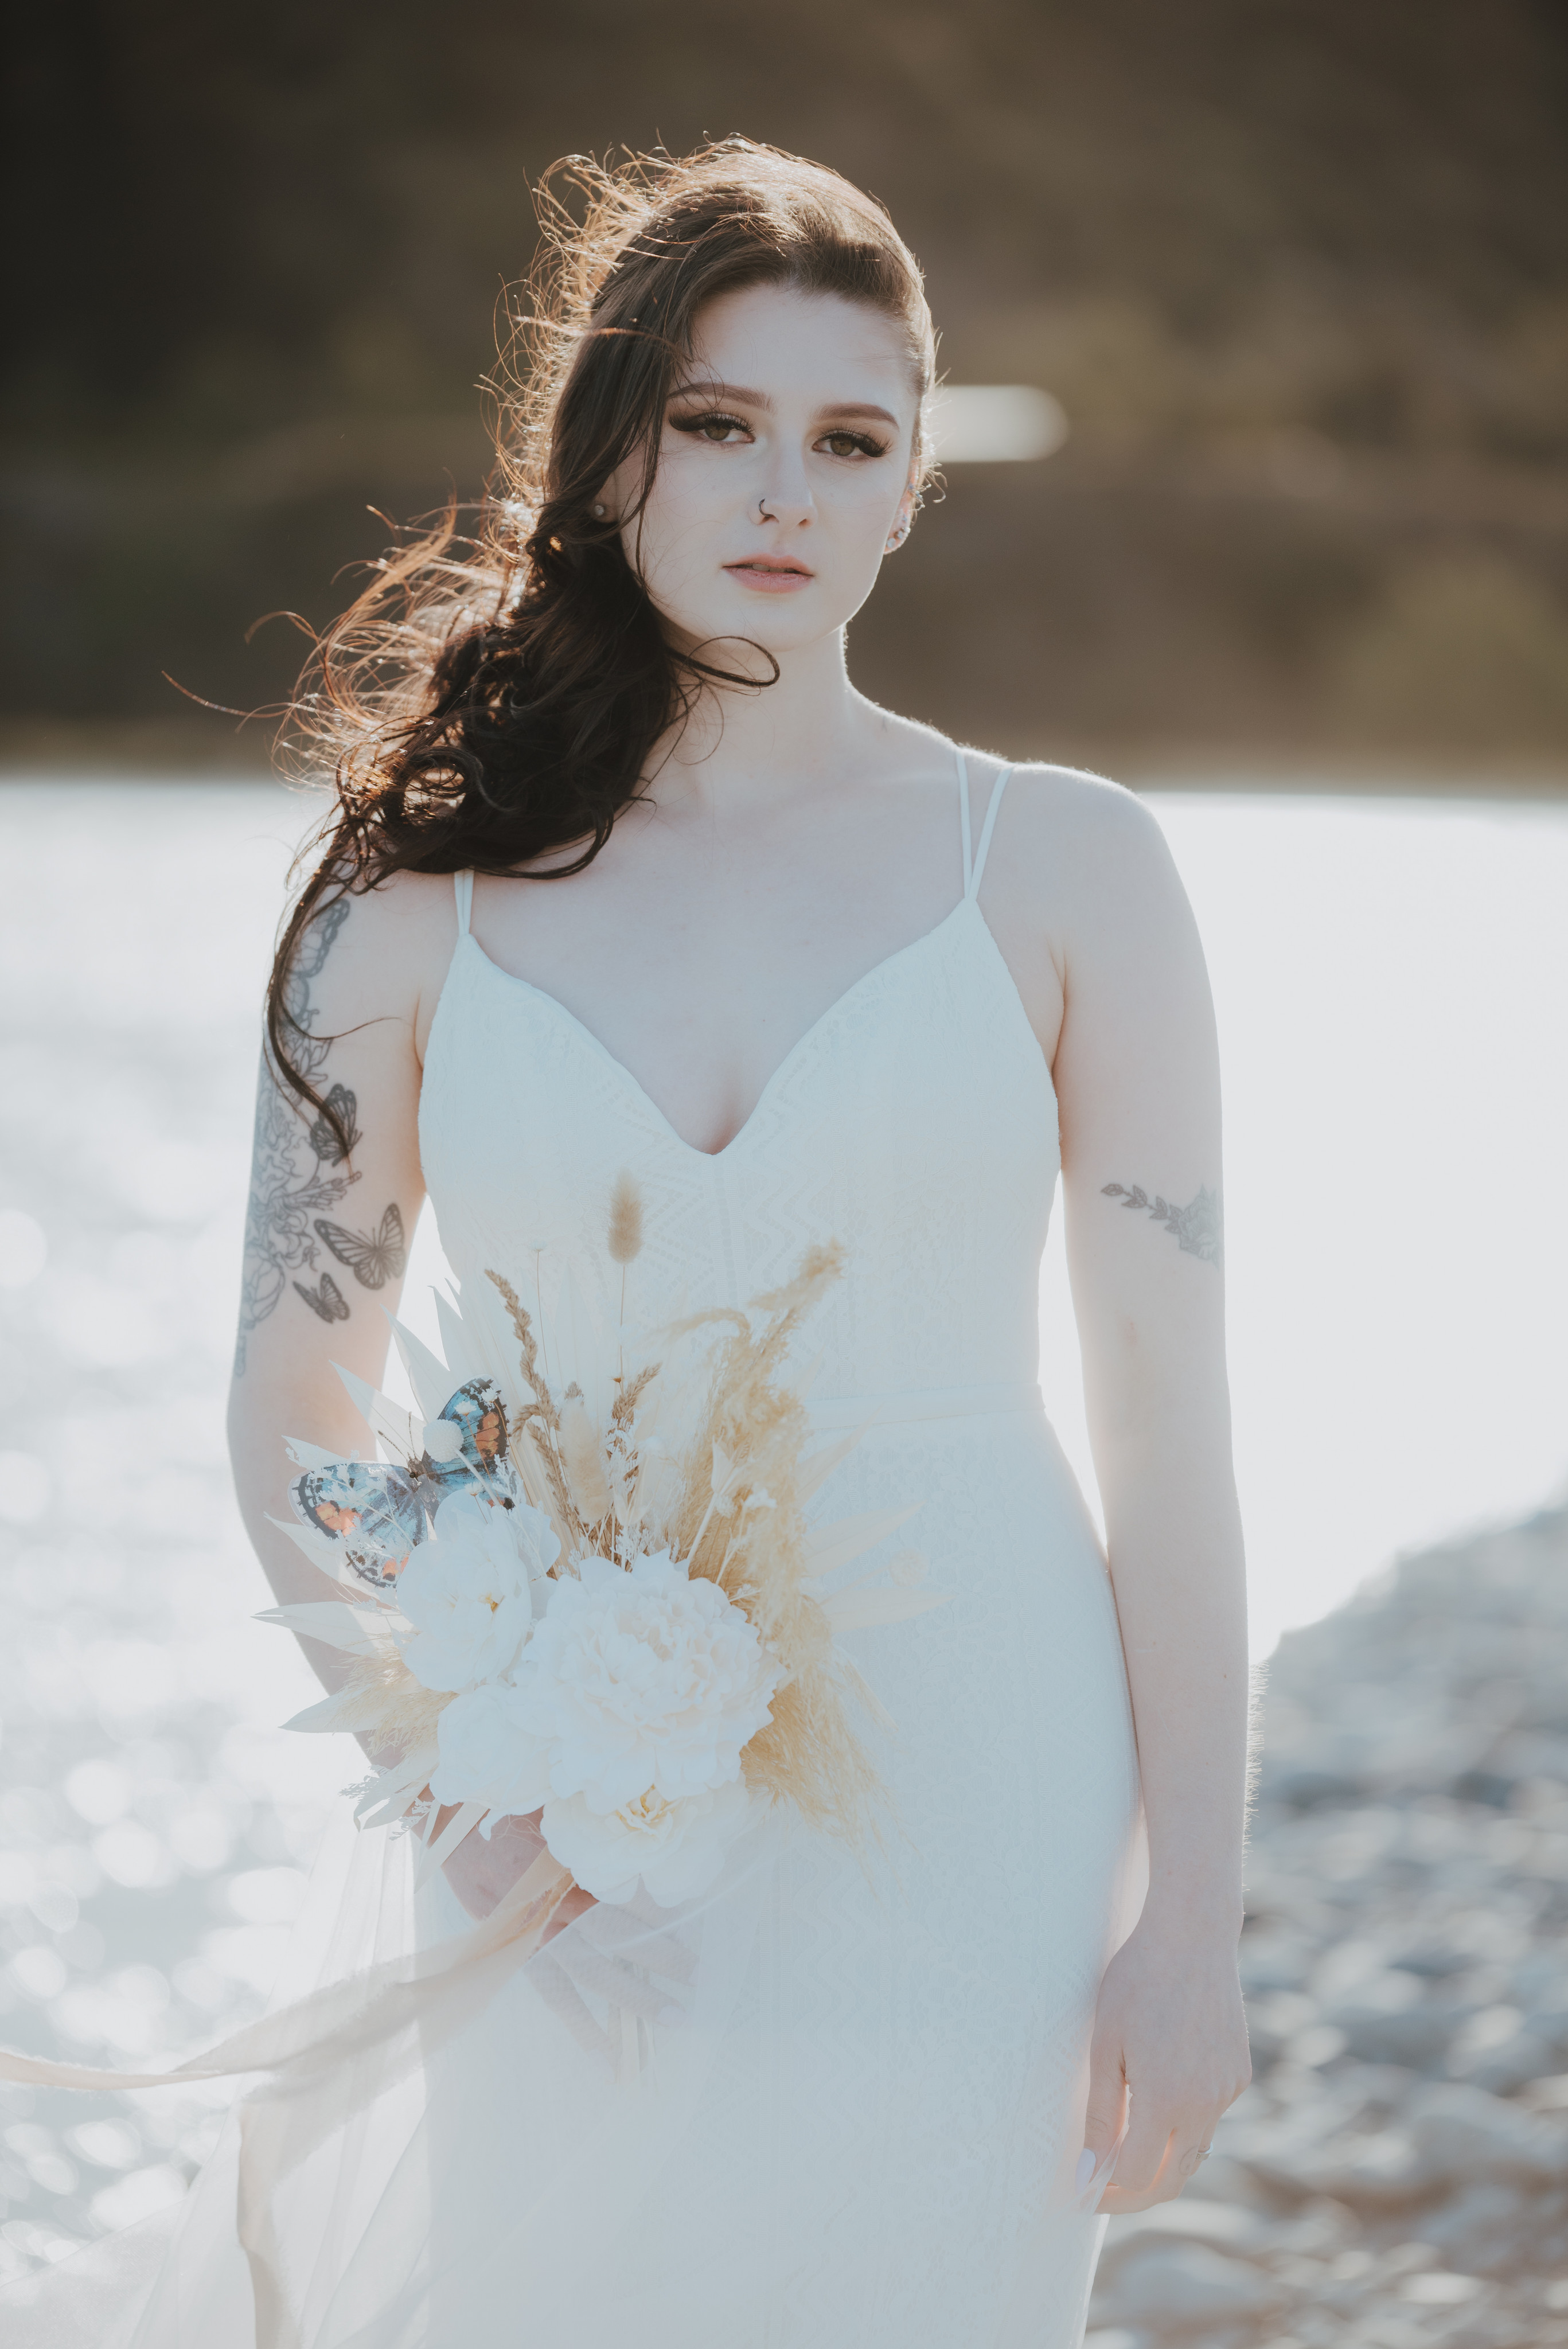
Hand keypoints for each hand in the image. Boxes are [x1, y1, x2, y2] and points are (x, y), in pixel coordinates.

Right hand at [437, 1806, 691, 2059]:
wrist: (453, 1833)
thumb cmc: (512, 1814)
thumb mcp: (556, 1809)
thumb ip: (594, 1827)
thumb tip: (643, 1829)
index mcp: (567, 1863)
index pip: (622, 1892)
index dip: (657, 1912)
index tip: (694, 1927)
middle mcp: (555, 1902)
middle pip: (614, 1933)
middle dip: (659, 1956)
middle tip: (701, 1978)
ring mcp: (536, 1934)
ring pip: (590, 1970)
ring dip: (632, 1996)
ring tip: (672, 2018)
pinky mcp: (520, 1954)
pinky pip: (554, 1994)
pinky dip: (579, 2024)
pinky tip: (604, 2056)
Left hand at [1082, 1909, 1250, 2213]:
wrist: (1191, 1935)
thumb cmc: (1136, 1982)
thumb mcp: (1104, 2045)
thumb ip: (1099, 2114)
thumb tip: (1088, 2173)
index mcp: (1166, 2101)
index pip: (1137, 2178)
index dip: (1107, 2193)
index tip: (1083, 2190)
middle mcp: (1205, 2105)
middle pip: (1172, 2179)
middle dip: (1136, 2194)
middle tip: (1103, 2190)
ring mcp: (1228, 2091)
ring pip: (1195, 2151)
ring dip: (1162, 2162)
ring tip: (1124, 2151)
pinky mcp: (1239, 2074)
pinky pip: (1210, 2117)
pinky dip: (1183, 2124)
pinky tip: (1158, 2099)